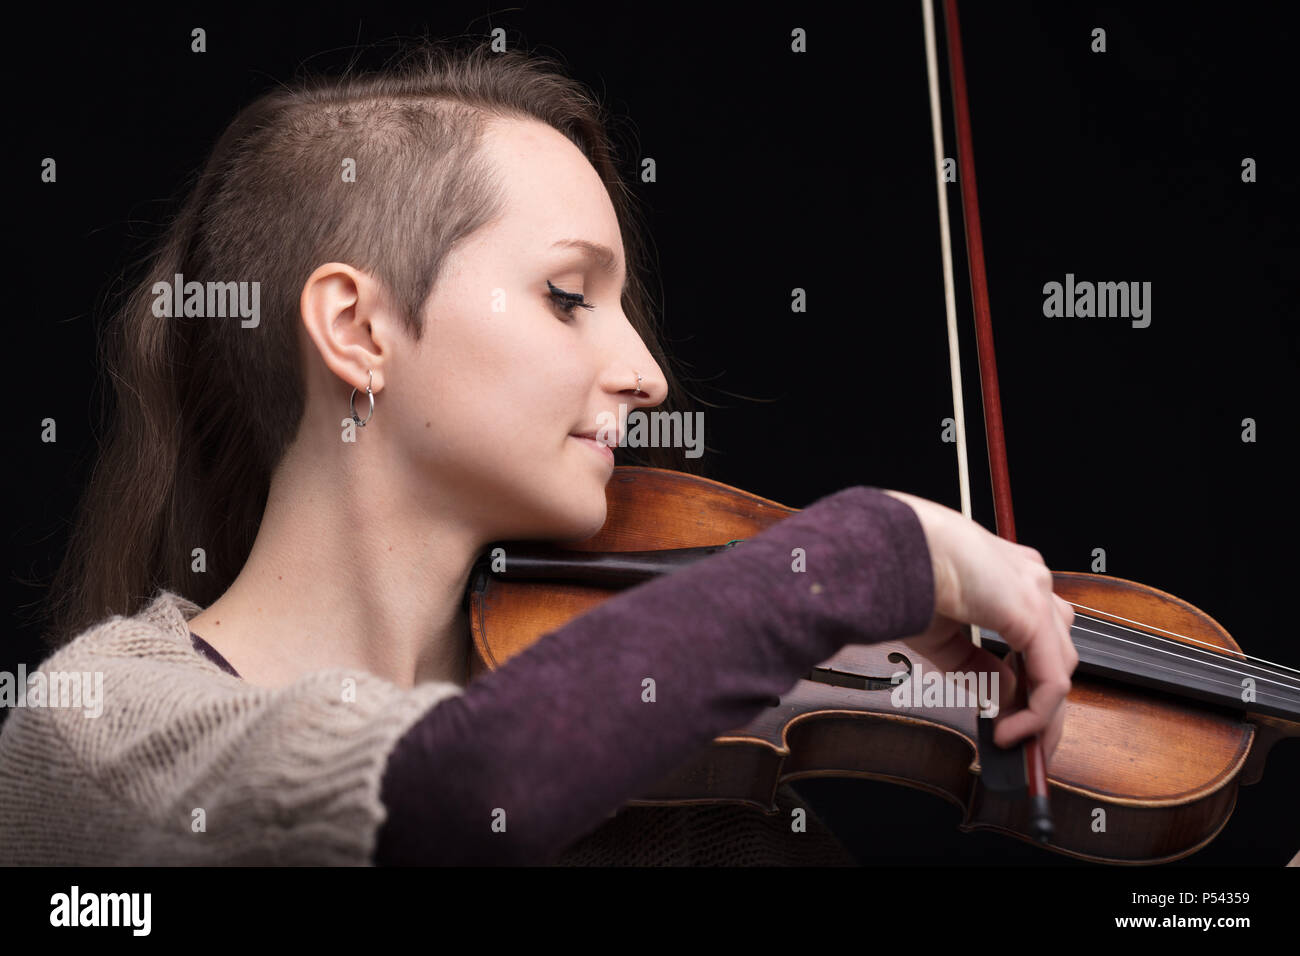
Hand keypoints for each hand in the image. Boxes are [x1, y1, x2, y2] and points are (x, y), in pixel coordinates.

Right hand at [882, 490, 1078, 759]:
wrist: (893, 547)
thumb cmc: (905, 574)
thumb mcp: (943, 635)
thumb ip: (977, 666)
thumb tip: (1004, 698)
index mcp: (1010, 578)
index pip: (1039, 637)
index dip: (1028, 683)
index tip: (1012, 719)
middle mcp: (1032, 580)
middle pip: (1057, 656)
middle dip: (1042, 707)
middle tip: (1026, 746)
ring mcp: (1036, 593)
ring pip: (1059, 668)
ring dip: (1041, 714)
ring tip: (1018, 745)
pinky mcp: (1031, 612)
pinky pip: (1048, 677)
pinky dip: (1035, 712)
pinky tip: (1012, 732)